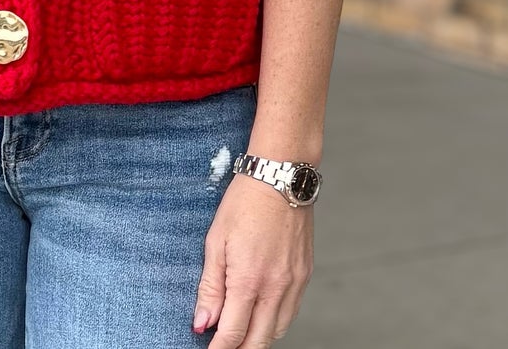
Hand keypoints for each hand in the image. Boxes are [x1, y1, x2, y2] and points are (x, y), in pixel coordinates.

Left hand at [192, 174, 313, 343]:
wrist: (280, 175)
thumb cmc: (244, 202)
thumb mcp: (216, 240)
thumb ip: (210, 287)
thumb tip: (202, 324)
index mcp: (249, 279)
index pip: (232, 334)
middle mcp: (276, 287)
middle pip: (257, 342)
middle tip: (222, 346)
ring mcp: (294, 283)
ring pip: (276, 331)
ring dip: (257, 338)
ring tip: (239, 333)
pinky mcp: (305, 275)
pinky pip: (290, 313)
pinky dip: (274, 323)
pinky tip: (260, 315)